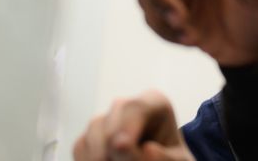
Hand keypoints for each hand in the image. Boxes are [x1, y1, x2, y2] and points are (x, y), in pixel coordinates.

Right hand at [73, 90, 193, 160]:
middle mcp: (125, 106)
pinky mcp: (89, 136)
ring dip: (102, 158)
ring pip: (93, 136)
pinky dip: (88, 160)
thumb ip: (162, 157)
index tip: (122, 146)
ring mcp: (105, 119)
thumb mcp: (176, 160)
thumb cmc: (169, 158)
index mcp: (154, 102)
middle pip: (111, 124)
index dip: (126, 128)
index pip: (136, 107)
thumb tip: (146, 149)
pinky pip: (81, 148)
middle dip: (115, 151)